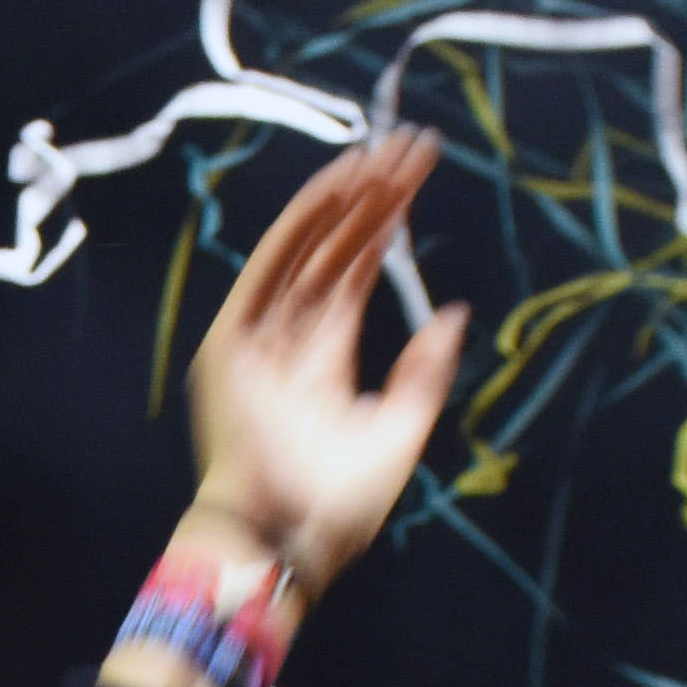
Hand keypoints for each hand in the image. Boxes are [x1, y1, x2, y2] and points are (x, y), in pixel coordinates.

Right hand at [182, 123, 472, 593]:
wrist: (283, 540)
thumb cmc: (336, 508)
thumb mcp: (400, 432)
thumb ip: (424, 372)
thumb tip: (452, 311)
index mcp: (324, 359)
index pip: (355, 273)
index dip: (385, 225)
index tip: (417, 177)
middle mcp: (289, 338)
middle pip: (335, 250)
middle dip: (373, 199)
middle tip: (412, 146)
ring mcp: (258, 337)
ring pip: (307, 250)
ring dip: (343, 200)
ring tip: (383, 153)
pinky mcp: (233, 340)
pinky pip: (273, 266)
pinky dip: (303, 224)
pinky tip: (339, 187)